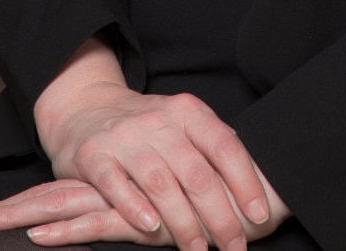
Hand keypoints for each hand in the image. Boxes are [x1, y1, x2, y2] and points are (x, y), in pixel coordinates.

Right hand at [4, 39, 288, 250]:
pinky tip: (151, 228)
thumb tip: (260, 178)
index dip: (245, 181)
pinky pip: (116, 183)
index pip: (224, 145)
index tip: (259, 216)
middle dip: (219, 216)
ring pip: (161, 183)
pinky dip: (135, 207)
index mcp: (187, 111)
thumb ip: (213, 146)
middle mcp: (158, 121)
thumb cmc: (147, 128)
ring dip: (183, 223)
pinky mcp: (94, 155)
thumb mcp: (183, 124)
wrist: (85, 108)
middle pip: (196, 172)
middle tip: (234, 247)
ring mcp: (125, 137)